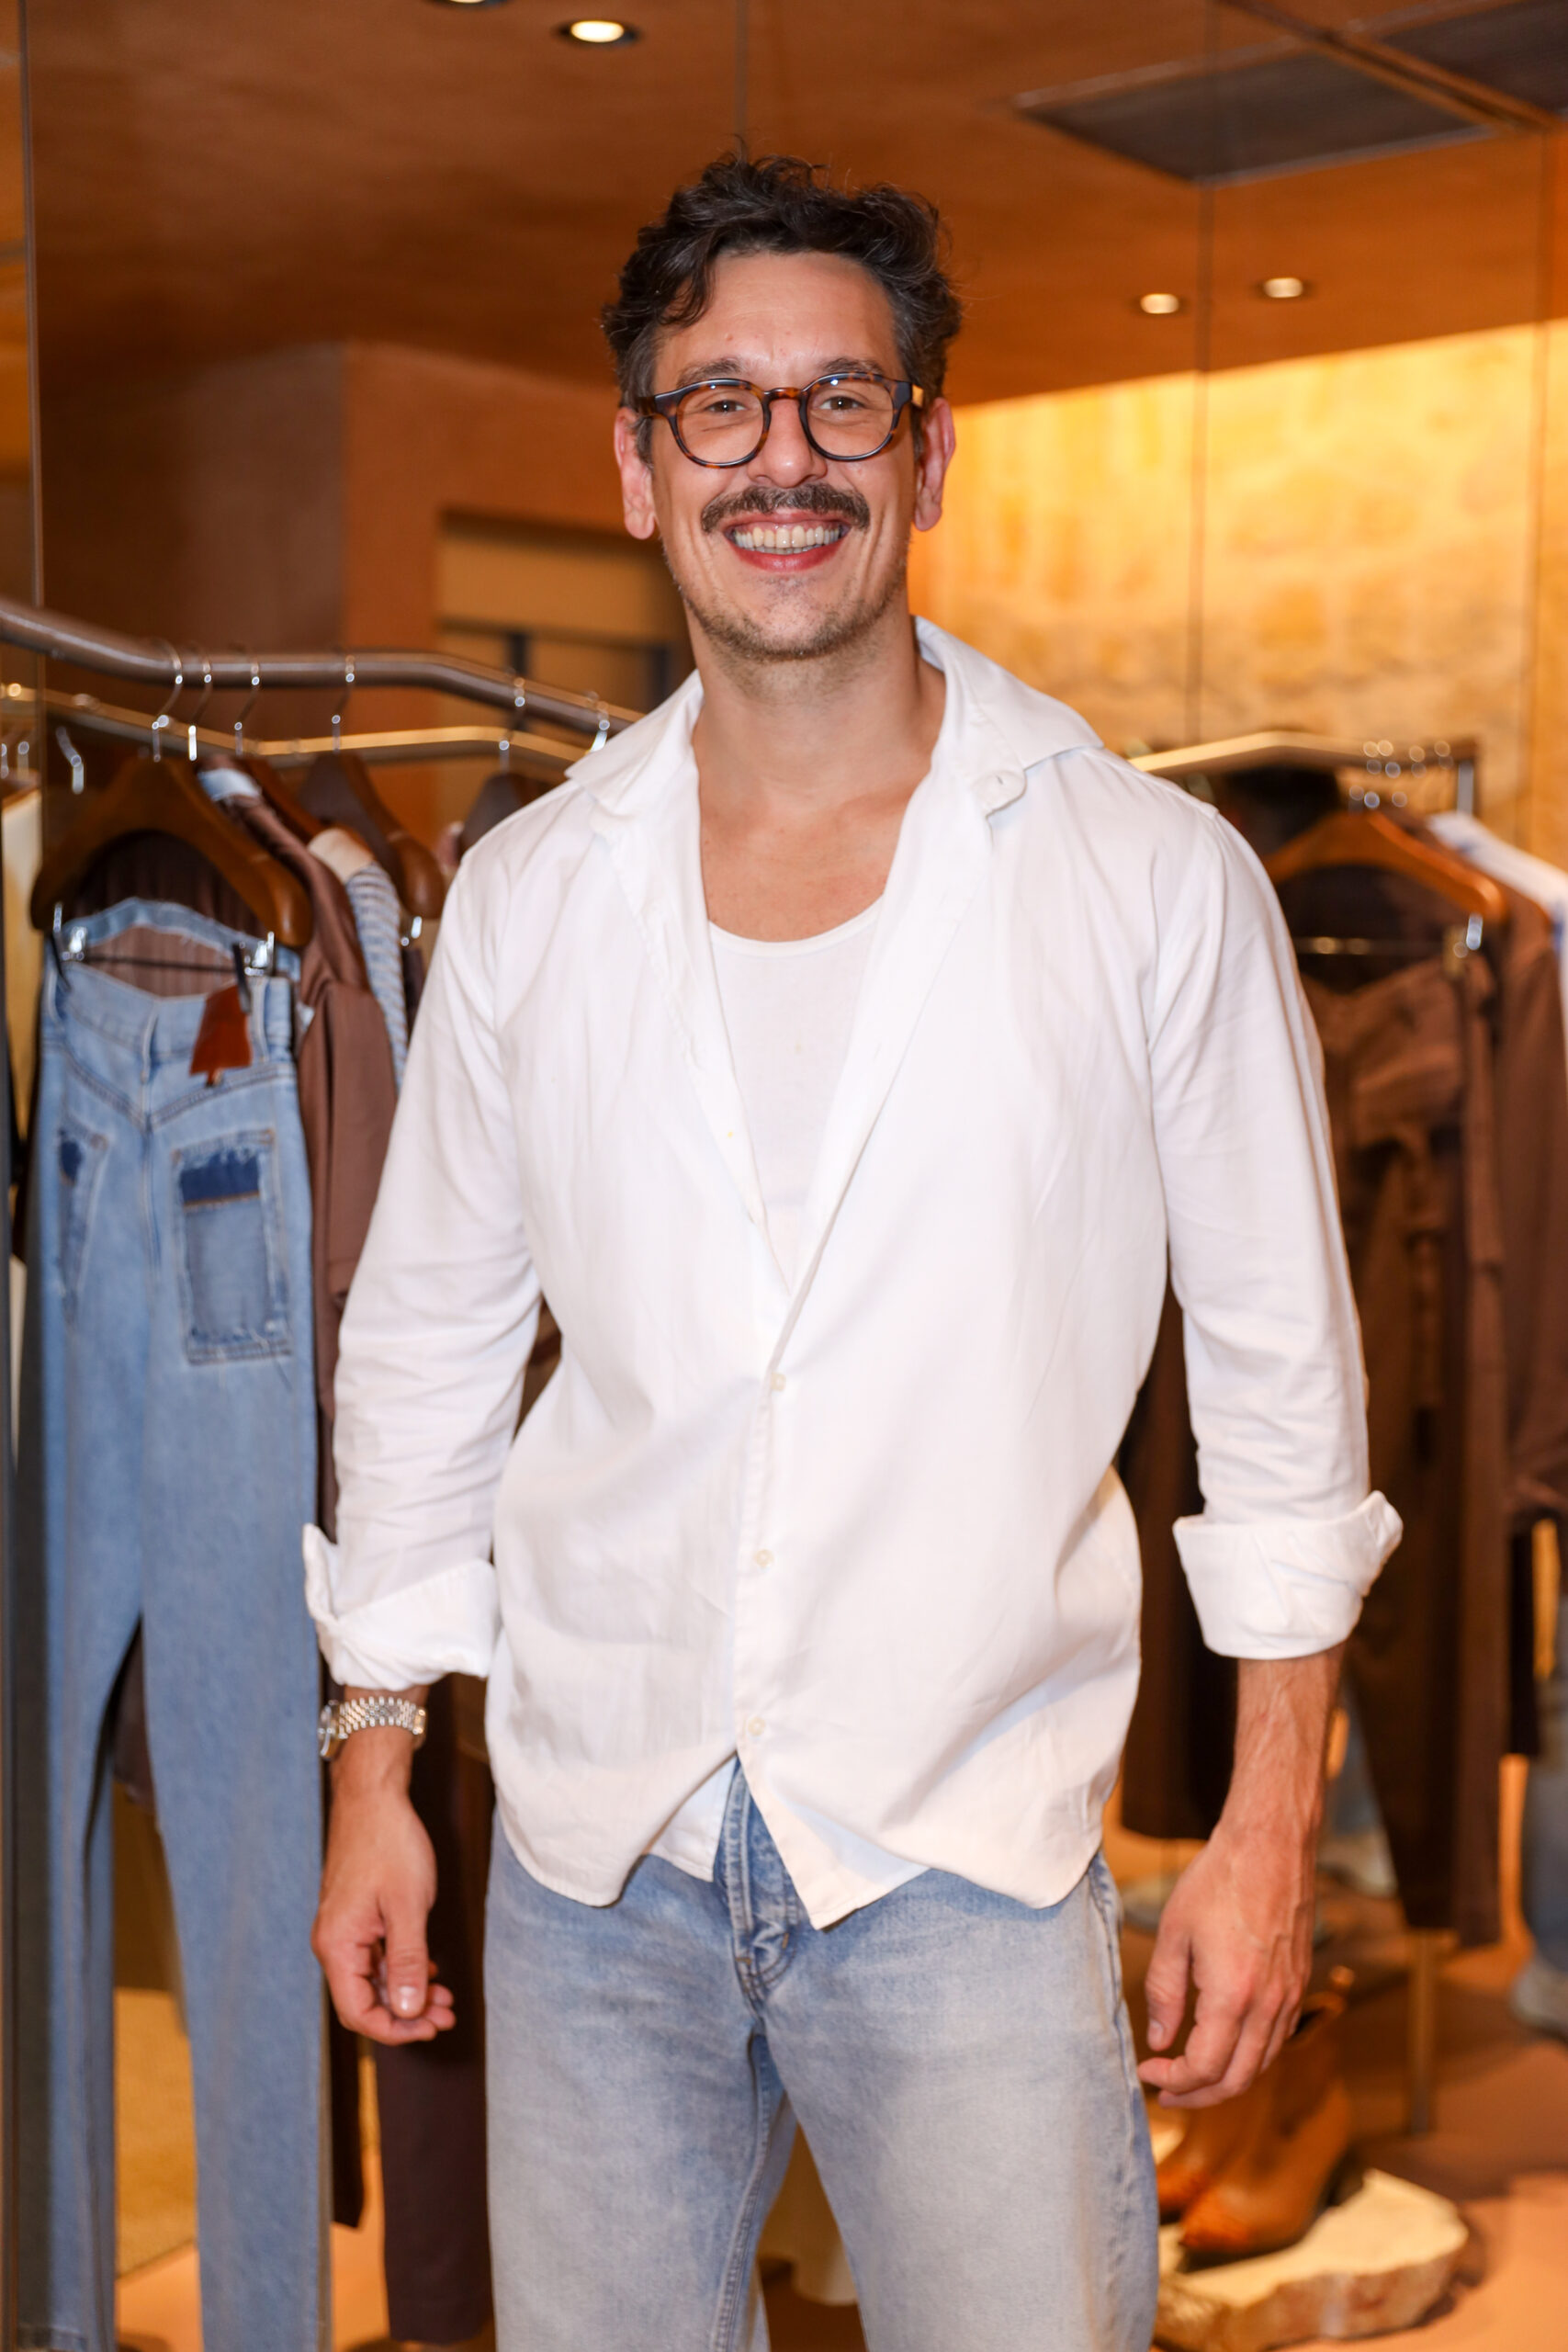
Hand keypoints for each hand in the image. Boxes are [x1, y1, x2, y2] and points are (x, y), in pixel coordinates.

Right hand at [312, 1740, 455, 2044]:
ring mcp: (344, 1929)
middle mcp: (333, 1942)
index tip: (430, 2027)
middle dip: (407, 2012)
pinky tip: (429, 1970)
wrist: (373, 1795)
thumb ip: (406, 1961)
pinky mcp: (356, 1917)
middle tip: (447, 2015)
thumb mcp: (408, 1905)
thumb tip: (406, 2010)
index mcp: (337, 1945)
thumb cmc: (389, 1842)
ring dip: (408, 1991)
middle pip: (365, 1999)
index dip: (395, 2029)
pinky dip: (401, 1967)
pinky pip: (375, 1956)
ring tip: (445, 1997)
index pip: (358, 2011)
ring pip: (373, 1978)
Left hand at [1136, 1819, 1313, 2107]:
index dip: (1174, 2081)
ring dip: (1225, 2080)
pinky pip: (1277, 2040)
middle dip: (1198, 2095)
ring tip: (1191, 2075)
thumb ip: (1165, 1992)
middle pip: (1237, 2080)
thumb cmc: (1219, 1881)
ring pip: (1261, 2064)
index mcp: (1234, 1995)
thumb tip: (1160, 2040)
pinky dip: (1249, 2056)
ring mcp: (1291, 1997)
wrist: (1271, 1845)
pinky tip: (1224, 2044)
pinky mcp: (1300, 1985)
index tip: (1148, 2071)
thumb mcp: (1175, 1933)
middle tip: (1167, 2090)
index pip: (1205, 2068)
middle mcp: (1269, 2006)